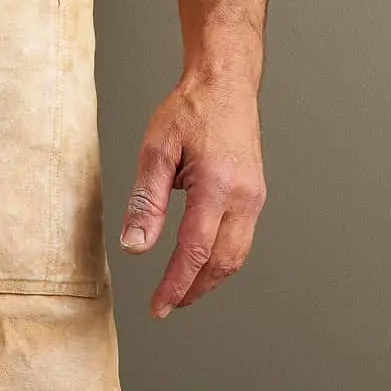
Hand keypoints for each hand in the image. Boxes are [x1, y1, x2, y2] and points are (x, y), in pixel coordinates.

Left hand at [118, 72, 266, 316]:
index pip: (195, 251)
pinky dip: (221, 259)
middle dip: (193, 290)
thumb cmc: (190, 109)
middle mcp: (244, 196)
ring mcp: (255, 197)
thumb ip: (146, 201)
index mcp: (218, 186)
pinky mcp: (256, 194)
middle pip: (222, 262)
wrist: (225, 83)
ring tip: (181, 291)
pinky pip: (241, 238)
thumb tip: (135, 246)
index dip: (175, 284)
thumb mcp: (156, 150)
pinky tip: (201, 263)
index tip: (158, 307)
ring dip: (210, 279)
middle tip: (165, 306)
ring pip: (237, 255)